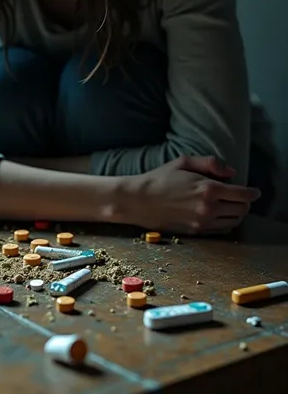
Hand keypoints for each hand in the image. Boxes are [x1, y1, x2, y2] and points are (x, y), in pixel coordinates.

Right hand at [118, 155, 260, 234]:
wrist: (139, 201)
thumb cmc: (160, 178)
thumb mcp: (184, 162)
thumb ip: (211, 164)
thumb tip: (232, 173)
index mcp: (208, 189)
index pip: (243, 194)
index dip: (253, 192)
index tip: (254, 191)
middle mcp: (209, 208)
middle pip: (242, 209)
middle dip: (244, 202)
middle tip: (238, 196)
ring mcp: (203, 222)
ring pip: (234, 222)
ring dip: (236, 213)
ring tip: (228, 205)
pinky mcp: (196, 232)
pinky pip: (222, 230)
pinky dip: (225, 223)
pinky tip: (218, 214)